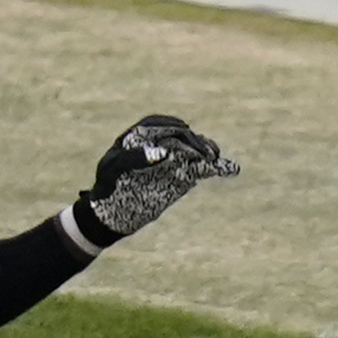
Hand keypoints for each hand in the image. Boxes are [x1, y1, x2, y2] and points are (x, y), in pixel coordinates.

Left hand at [72, 115, 237, 246]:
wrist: (111, 213)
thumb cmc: (107, 186)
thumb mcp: (113, 170)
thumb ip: (134, 158)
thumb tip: (163, 152)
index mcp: (141, 136)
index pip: (162, 125)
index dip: (173, 128)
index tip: (183, 135)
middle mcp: (160, 144)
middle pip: (183, 136)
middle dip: (194, 142)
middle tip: (203, 154)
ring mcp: (173, 160)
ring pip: (195, 149)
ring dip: (208, 151)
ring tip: (215, 158)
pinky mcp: (181, 177)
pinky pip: (201, 169)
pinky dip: (215, 168)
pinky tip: (230, 168)